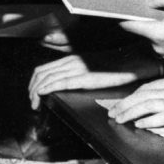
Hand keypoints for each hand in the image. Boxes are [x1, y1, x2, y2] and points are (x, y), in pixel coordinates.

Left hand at [29, 49, 155, 110]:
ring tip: (35, 104)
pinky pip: (58, 82)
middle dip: (31, 89)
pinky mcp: (83, 77)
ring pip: (46, 78)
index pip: (44, 69)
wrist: (132, 61)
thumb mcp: (93, 67)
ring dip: (35, 92)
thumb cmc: (116, 66)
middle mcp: (71, 61)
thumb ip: (80, 73)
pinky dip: (46, 89)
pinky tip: (42, 96)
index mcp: (72, 59)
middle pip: (40, 73)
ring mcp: (76, 68)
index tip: (33, 94)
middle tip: (32, 102)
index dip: (34, 83)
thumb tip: (70, 84)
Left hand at [106, 73, 163, 137]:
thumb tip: (156, 100)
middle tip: (112, 113)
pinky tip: (139, 123)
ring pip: (148, 104)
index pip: (146, 88)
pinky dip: (149, 119)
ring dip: (131, 111)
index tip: (120, 104)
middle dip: (125, 104)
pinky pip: (162, 116)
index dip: (131, 96)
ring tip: (119, 118)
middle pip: (143, 95)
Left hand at [119, 0, 163, 61]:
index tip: (119, 10)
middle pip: (144, 29)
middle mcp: (157, 46)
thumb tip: (149, 1)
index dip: (123, 16)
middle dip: (149, 18)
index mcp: (156, 33)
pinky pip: (163, 42)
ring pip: (154, 36)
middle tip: (163, 9)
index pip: (129, 26)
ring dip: (159, 27)